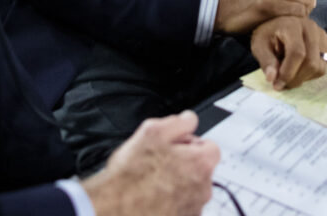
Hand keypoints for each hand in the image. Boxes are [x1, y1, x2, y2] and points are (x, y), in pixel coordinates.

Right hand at [83, 111, 219, 215]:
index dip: (191, 142)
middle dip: (184, 162)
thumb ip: (178, 122)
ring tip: (153, 180)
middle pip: (201, 168)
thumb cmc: (132, 176)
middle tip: (160, 161)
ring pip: (191, 187)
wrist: (115, 208)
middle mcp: (203, 189)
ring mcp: (194, 208)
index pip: (211, 146)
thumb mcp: (152, 132)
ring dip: (178, 182)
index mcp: (200, 164)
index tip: (176, 145)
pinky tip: (153, 195)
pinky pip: (183, 205)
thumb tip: (188, 120)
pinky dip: (171, 200)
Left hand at [251, 16, 326, 89]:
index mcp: (292, 25)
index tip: (277, 84)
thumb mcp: (259, 46)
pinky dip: (312, 73)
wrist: (277, 26)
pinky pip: (324, 66)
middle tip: (282, 84)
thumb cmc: (267, 35)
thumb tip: (272, 78)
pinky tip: (299, 69)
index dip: (289, 73)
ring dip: (304, 77)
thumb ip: (266, 61)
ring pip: (319, 67)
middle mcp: (311, 28)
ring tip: (289, 75)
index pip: (297, 53)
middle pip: (311, 62)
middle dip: (296, 78)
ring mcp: (321, 35)